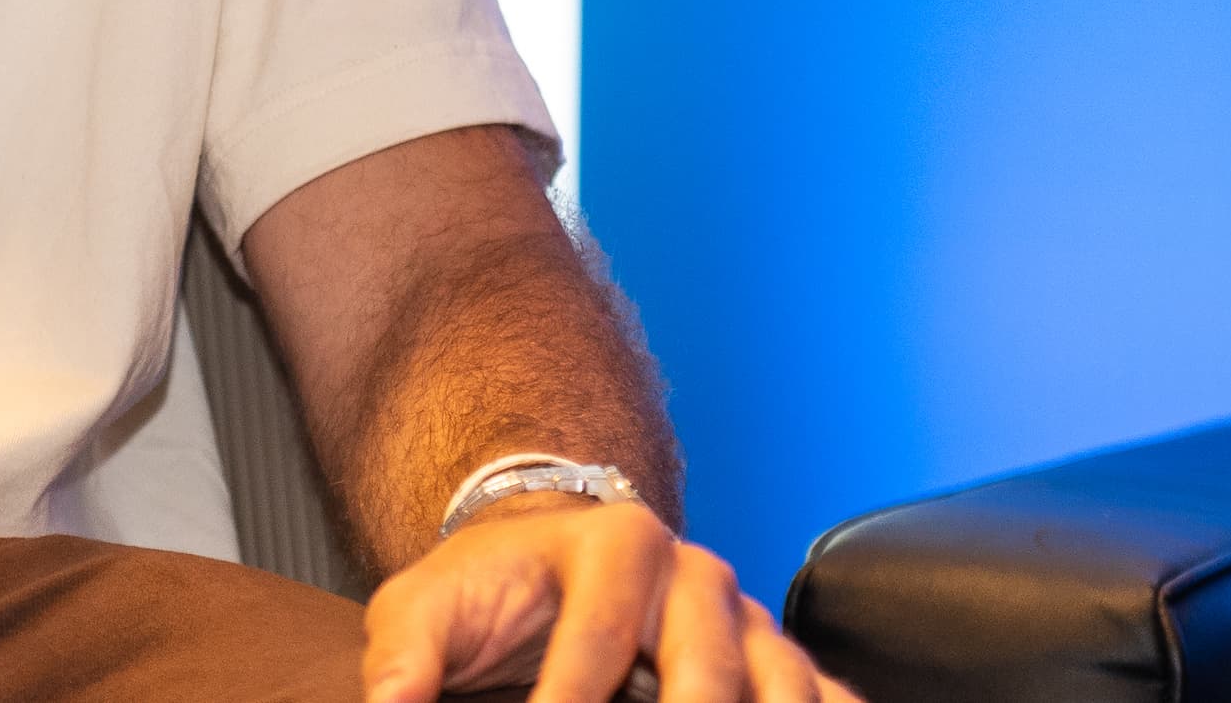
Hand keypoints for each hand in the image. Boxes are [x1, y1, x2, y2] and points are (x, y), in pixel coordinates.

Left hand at [362, 498, 862, 702]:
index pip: (596, 641)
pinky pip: (829, 698)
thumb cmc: (488, 593)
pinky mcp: (781, 665)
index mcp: (611, 543)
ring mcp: (749, 621)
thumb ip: (402, 664)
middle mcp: (694, 575)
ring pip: (781, 687)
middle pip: (707, 671)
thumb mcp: (423, 612)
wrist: (549, 556)